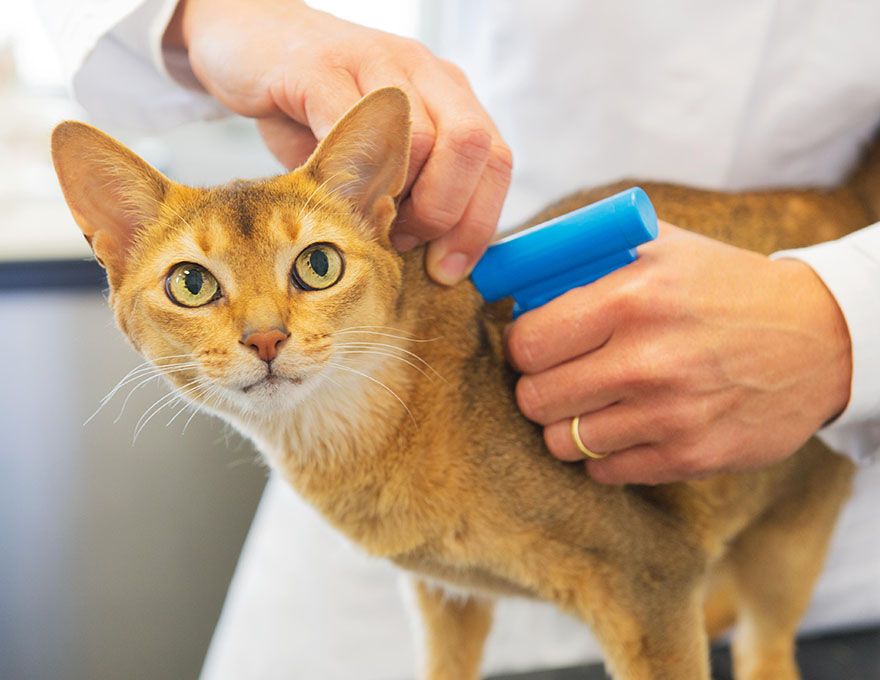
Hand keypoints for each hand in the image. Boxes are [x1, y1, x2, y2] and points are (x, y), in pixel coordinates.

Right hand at [165, 0, 511, 284]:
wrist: (249, 42)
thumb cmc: (315, 109)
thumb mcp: (376, 154)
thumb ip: (410, 195)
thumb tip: (434, 262)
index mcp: (448, 94)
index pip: (495, 160)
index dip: (478, 224)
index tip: (447, 269)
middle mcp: (423, 71)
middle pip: (472, 146)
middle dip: (444, 213)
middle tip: (403, 240)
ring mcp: (375, 63)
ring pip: (420, 140)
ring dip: (396, 200)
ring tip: (364, 218)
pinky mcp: (319, 68)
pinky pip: (353, 126)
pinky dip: (348, 175)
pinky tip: (331, 192)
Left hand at [506, 222, 852, 484]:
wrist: (819, 339)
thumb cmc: (725, 288)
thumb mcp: (661, 247)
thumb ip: (586, 255)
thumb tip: (515, 275)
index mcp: (633, 298)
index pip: (528, 342)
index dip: (522, 346)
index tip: (535, 346)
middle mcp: (648, 360)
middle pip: (536, 398)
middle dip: (538, 387)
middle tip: (557, 377)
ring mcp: (670, 415)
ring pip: (563, 442)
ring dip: (567, 425)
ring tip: (590, 404)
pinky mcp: (691, 457)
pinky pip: (605, 471)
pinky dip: (603, 453)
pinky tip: (625, 426)